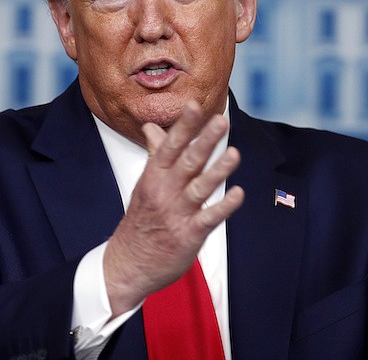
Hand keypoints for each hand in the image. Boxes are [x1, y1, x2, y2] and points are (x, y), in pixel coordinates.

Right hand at [103, 101, 244, 315]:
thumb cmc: (142, 218)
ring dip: (218, 170)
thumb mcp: (145, 183)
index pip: (170, 145)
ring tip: (234, 153)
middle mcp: (164, 191)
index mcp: (154, 176)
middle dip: (204, 141)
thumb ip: (155, 153)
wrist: (129, 263)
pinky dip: (224, 206)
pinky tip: (238, 194)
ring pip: (200, 187)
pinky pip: (209, 218)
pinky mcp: (189, 235)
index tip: (194, 104)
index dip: (184, 125)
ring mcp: (177, 213)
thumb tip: (151, 126)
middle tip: (221, 120)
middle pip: (187, 161)